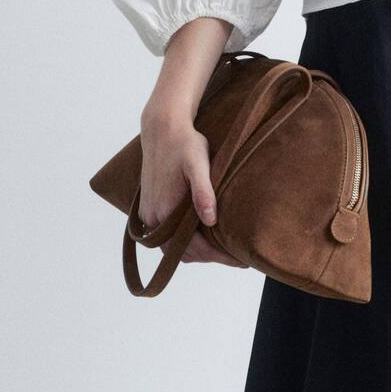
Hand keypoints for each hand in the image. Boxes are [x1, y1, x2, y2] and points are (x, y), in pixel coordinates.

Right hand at [138, 104, 241, 269]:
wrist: (162, 130)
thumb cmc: (184, 145)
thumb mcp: (198, 164)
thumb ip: (203, 193)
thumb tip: (211, 221)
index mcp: (166, 212)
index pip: (196, 249)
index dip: (221, 257)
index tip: (243, 262)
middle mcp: (154, 219)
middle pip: (185, 254)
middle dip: (211, 257)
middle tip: (238, 258)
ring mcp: (149, 216)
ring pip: (174, 248)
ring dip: (197, 251)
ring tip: (223, 249)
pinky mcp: (148, 211)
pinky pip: (165, 238)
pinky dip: (183, 242)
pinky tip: (203, 236)